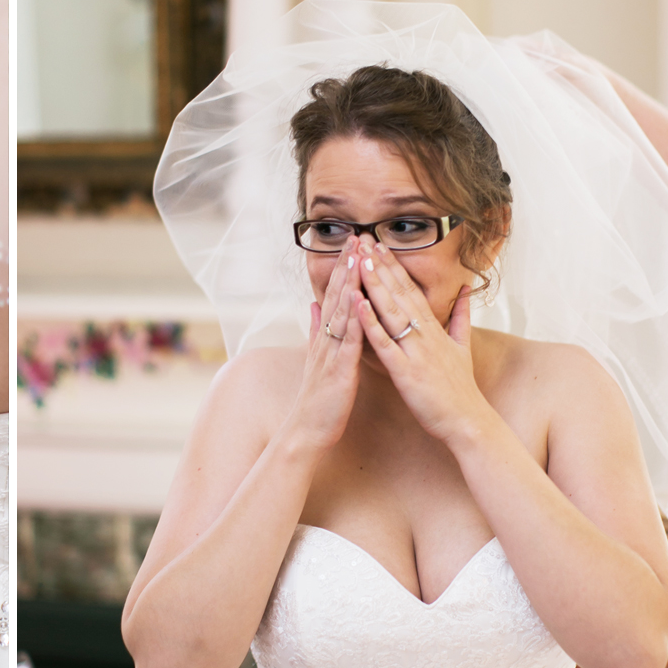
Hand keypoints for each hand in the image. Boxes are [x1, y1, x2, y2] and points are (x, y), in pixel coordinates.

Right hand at [280, 245, 365, 453]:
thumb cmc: (318, 399)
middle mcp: (326, 339)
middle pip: (338, 295)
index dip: (344, 268)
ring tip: (359, 257)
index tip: (353, 242)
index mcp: (326, 337)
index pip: (336, 295)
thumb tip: (314, 304)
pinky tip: (359, 300)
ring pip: (342, 312)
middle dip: (348, 265)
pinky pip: (348, 341)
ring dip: (350, 283)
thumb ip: (316, 330)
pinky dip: (354, 319)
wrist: (307, 431)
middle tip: (357, 235)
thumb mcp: (318, 359)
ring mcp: (331, 353)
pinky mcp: (339, 370)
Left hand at [353, 237, 489, 443]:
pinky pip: (385, 343)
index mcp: (433, 328)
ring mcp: (415, 351)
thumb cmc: (460, 388)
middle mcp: (424, 334)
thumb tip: (465, 289)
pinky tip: (358, 304)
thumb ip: (461, 317)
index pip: (411, 290)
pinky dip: (371, 323)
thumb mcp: (463, 346)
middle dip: (381, 266)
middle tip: (364, 240)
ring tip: (360, 261)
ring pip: (392, 312)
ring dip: (375, 285)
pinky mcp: (406, 371)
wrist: (468, 420)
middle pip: (400, 293)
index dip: (394, 266)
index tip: (379, 244)